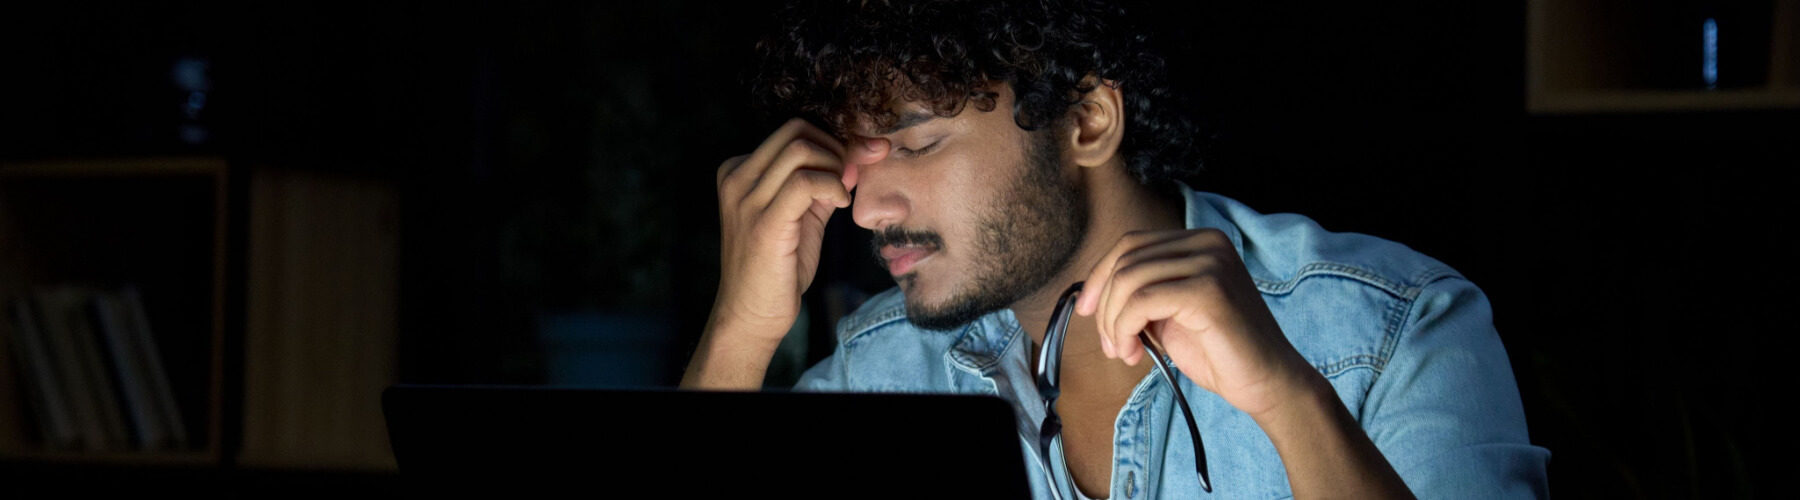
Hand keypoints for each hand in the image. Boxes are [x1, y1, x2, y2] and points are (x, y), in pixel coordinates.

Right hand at [711, 118, 887, 343]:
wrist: (751, 314)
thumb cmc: (776, 268)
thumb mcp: (802, 215)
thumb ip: (825, 184)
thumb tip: (859, 154)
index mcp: (739, 170)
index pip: (792, 131)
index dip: (833, 140)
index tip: (863, 155)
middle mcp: (737, 178)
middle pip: (796, 130)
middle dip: (837, 146)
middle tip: (852, 176)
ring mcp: (745, 198)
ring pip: (800, 149)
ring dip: (835, 167)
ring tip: (842, 195)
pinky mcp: (763, 222)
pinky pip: (804, 182)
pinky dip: (832, 185)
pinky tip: (841, 204)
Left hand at [1076, 229, 1320, 418]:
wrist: (1267, 382)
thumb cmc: (1220, 352)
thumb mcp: (1170, 313)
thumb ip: (1141, 294)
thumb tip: (1091, 294)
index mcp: (1200, 241)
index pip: (1131, 244)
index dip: (1099, 276)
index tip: (1084, 310)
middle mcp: (1208, 243)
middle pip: (1126, 259)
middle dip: (1104, 306)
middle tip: (1111, 344)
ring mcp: (1211, 263)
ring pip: (1129, 280)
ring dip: (1113, 322)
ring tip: (1124, 351)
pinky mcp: (1209, 290)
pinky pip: (1142, 302)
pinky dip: (1125, 329)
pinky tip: (1134, 352)